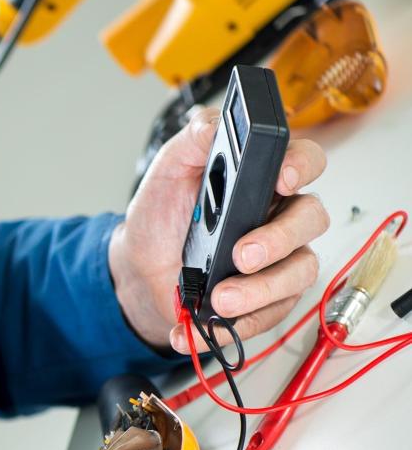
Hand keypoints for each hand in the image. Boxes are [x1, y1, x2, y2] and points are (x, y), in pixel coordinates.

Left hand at [109, 107, 329, 352]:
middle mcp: (279, 217)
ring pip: (297, 274)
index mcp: (262, 178)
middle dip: (279, 240)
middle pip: (310, 220)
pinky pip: (269, 316)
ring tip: (219, 298)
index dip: (301, 167)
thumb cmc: (163, 214)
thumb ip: (191, 142)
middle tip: (241, 255)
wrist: (140, 264)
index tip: (282, 179)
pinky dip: (234, 325)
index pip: (304, 161)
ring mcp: (279, 260)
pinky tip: (200, 326)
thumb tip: (209, 124)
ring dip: (259, 291)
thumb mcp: (167, 170)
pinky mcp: (268, 299)